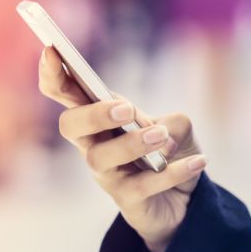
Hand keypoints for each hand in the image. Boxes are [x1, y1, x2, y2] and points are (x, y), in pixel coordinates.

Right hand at [37, 46, 206, 251]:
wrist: (185, 201)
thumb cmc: (169, 154)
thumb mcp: (176, 128)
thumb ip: (171, 122)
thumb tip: (163, 134)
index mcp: (98, 118)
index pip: (64, 93)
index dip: (52, 74)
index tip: (52, 50)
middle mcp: (93, 145)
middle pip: (69, 126)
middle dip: (93, 114)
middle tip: (126, 109)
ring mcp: (107, 175)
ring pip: (100, 158)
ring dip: (132, 143)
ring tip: (162, 137)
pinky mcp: (126, 200)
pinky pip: (141, 186)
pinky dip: (172, 172)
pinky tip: (199, 162)